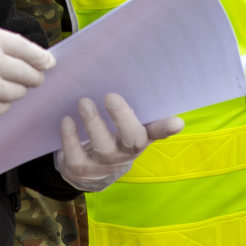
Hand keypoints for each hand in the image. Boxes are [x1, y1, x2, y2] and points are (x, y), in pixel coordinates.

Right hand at [0, 24, 54, 127]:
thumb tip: (27, 53)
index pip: (23, 48)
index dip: (40, 56)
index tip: (48, 62)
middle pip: (25, 72)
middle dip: (34, 76)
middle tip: (35, 78)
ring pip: (16, 92)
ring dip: (18, 91)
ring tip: (9, 88)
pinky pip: (2, 108)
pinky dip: (2, 105)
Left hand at [54, 94, 184, 192]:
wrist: (86, 171)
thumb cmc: (108, 137)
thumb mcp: (121, 124)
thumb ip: (128, 106)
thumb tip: (130, 73)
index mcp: (140, 138)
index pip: (157, 132)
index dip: (167, 128)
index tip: (177, 122)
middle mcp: (126, 154)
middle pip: (133, 140)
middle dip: (123, 118)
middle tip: (111, 96)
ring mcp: (104, 165)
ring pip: (103, 148)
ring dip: (94, 123)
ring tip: (83, 102)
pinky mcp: (82, 171)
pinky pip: (76, 156)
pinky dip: (70, 138)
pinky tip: (67, 121)